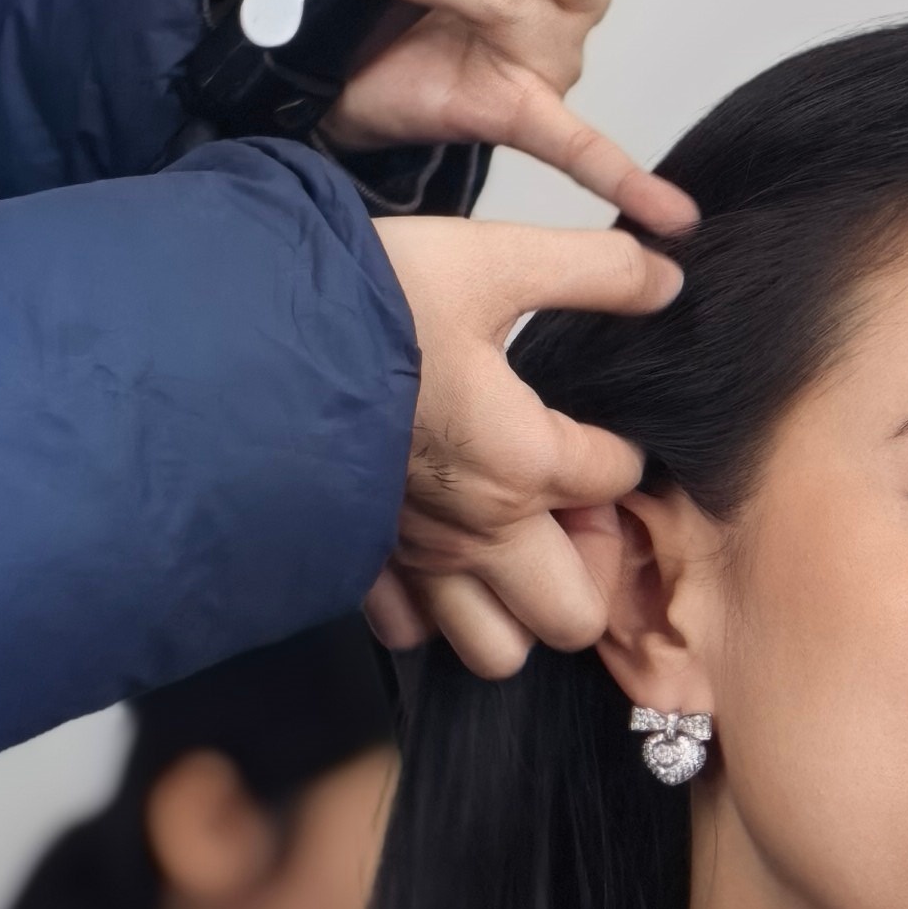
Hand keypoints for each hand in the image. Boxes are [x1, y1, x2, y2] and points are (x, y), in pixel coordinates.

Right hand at [365, 216, 683, 675]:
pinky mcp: (358, 564)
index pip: (618, 481)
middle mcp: (477, 531)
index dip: (621, 451)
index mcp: (524, 460)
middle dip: (584, 570)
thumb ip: (593, 270)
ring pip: (496, 650)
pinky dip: (429, 605)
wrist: (239, 328)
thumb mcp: (490, 258)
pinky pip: (408, 632)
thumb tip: (669, 274)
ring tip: (505, 536)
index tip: (595, 427)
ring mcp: (415, 560)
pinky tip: (431, 547)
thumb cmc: (366, 293)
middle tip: (562, 506)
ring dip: (513, 605)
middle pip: (574, 617)